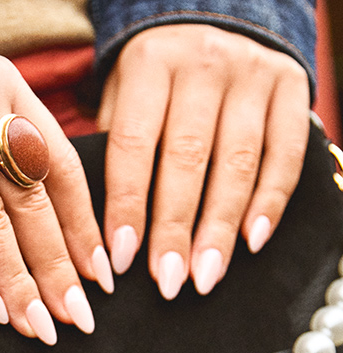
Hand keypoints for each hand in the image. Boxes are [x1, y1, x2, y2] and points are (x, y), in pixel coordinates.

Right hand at [0, 52, 111, 343]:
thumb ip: (14, 162)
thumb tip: (64, 251)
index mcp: (10, 87)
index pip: (61, 169)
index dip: (83, 229)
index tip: (99, 279)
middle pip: (30, 200)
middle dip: (55, 268)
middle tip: (74, 317)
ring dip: (15, 282)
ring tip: (35, 323)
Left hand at [98, 24, 310, 297]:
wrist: (215, 22)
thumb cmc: (155, 84)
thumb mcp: (122, 97)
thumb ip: (116, 152)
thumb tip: (107, 233)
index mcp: (149, 64)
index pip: (133, 144)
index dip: (127, 206)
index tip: (121, 260)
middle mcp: (202, 62)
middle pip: (187, 158)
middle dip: (175, 228)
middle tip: (168, 281)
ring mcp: (251, 73)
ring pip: (237, 162)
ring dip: (220, 228)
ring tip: (205, 276)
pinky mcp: (290, 87)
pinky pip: (283, 154)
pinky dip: (270, 203)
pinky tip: (252, 242)